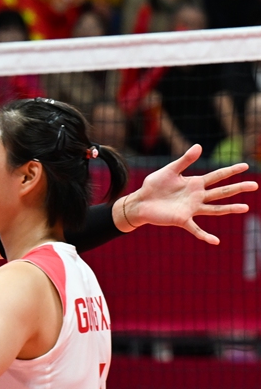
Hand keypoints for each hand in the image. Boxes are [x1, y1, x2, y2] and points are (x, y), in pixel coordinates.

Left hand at [122, 144, 256, 244]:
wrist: (140, 202)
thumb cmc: (154, 186)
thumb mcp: (169, 170)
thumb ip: (184, 160)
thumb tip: (199, 146)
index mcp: (195, 183)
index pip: (217, 176)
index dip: (231, 171)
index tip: (246, 166)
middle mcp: (197, 196)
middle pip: (221, 192)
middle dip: (238, 188)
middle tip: (255, 185)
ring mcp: (191, 209)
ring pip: (215, 209)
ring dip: (229, 209)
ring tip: (245, 208)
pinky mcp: (181, 220)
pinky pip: (195, 229)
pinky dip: (204, 236)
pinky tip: (215, 242)